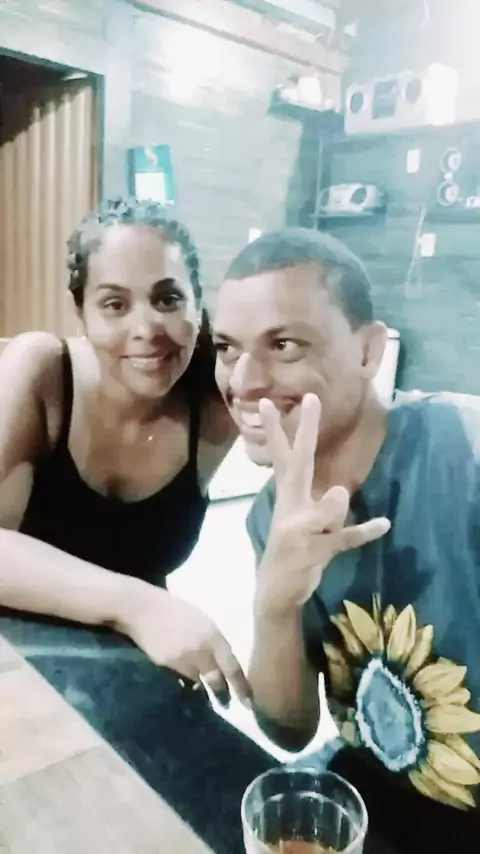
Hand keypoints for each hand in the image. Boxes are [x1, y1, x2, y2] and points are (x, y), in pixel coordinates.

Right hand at [116, 582, 250, 704]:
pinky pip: (180, 680)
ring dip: (201, 685)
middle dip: (222, 693)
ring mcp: (182, 661)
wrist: (143, 609)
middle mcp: (201, 651)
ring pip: (198, 682)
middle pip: (216, 681)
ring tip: (202, 685)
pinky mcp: (166, 667)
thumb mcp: (203, 622)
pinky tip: (182, 674)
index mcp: (213, 637)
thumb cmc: (176, 611)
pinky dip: (184, 680)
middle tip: (226, 702)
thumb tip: (221, 664)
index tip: (249, 704)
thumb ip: (214, 643)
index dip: (241, 687)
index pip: (232, 668)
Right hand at [255, 394, 389, 615]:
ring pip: (326, 507)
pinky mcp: (313, 551)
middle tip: (311, 397)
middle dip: (304, 430)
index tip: (267, 401)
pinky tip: (383, 523)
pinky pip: (343, 538)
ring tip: (329, 521)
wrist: (275, 591)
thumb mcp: (307, 524)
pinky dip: (364, 531)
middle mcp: (290, 506)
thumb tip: (339, 491)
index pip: (282, 456)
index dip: (274, 430)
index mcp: (287, 496)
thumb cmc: (292, 551)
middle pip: (297, 462)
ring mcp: (300, 529)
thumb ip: (323, 505)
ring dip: (332, 510)